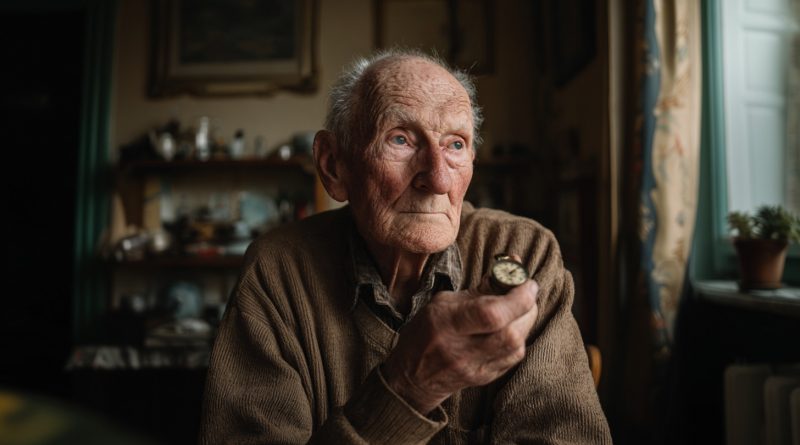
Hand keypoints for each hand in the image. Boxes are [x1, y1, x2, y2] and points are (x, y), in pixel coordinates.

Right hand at [382, 276, 538, 413]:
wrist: (413, 377)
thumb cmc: (427, 331)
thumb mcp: (443, 303)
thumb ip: (479, 290)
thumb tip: (511, 265)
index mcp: (446, 324)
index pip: (491, 314)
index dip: (517, 297)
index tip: (526, 282)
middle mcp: (461, 350)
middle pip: (510, 333)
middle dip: (527, 307)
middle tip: (525, 292)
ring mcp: (474, 368)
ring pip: (517, 346)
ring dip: (525, 322)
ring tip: (517, 308)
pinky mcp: (485, 379)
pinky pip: (513, 357)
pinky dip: (518, 338)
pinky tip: (510, 327)